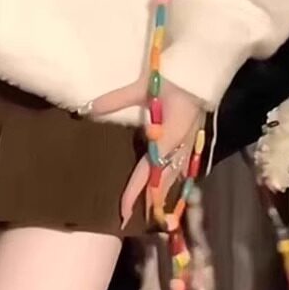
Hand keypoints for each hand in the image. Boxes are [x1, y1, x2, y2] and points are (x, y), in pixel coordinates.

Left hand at [85, 76, 204, 227]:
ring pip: (174, 177)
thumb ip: (116, 100)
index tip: (123, 211)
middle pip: (162, 181)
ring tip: (150, 209)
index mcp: (166, 138)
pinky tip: (166, 184)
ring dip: (161, 192)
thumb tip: (87, 109)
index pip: (147, 172)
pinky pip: (181, 167)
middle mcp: (178, 147)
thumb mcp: (142, 87)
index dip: (134, 192)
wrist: (201, 70)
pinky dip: (172, 179)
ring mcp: (187, 144)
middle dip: (149, 201)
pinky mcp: (191, 139)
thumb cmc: (172, 78)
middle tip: (134, 219)